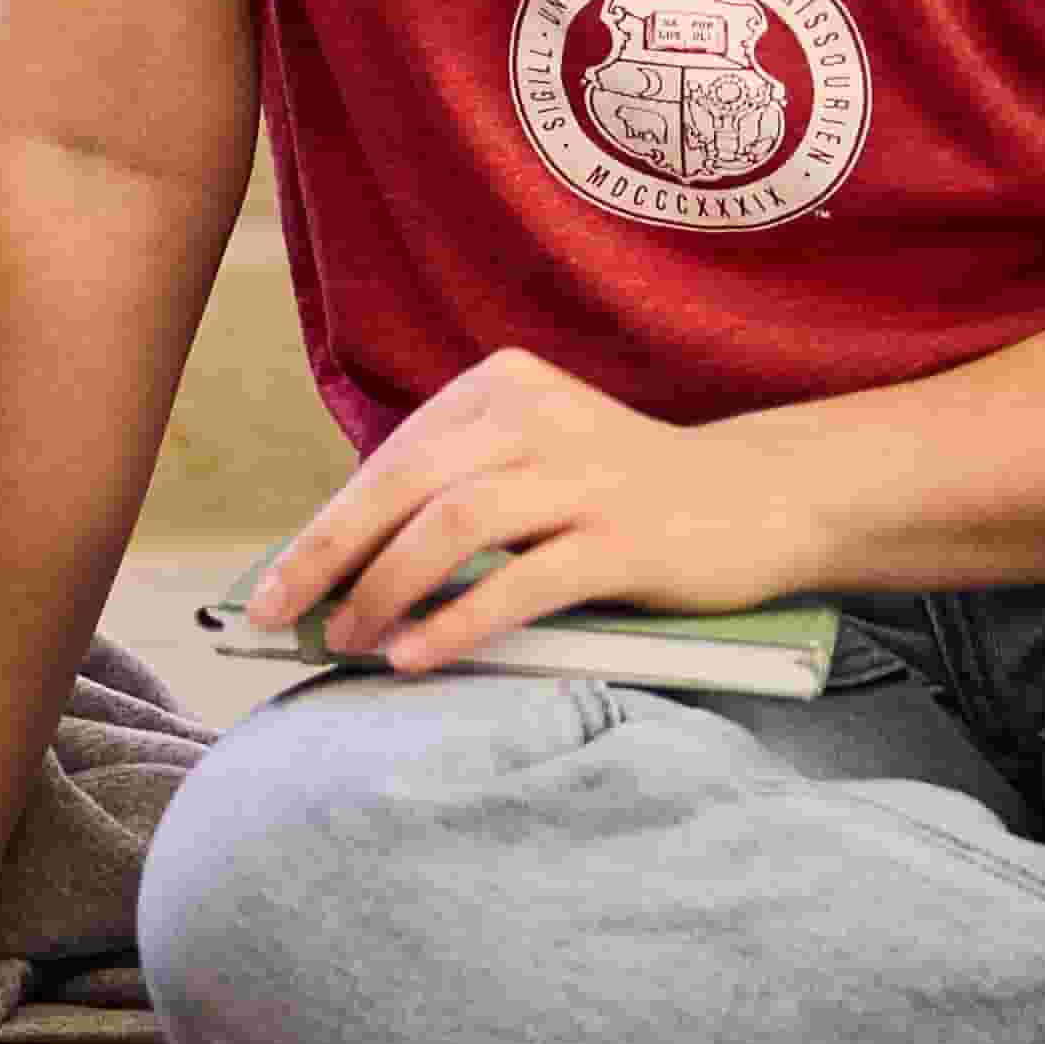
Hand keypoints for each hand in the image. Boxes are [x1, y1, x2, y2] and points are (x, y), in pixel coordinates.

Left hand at [236, 344, 829, 676]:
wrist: (768, 498)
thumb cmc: (627, 496)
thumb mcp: (537, 465)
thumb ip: (456, 494)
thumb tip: (341, 574)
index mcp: (500, 387)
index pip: (391, 461)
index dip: (326, 528)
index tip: (276, 586)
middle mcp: (537, 416)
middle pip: (403, 483)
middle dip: (327, 554)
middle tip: (276, 615)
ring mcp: (585, 473)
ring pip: (453, 524)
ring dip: (385, 588)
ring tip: (348, 642)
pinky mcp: (626, 535)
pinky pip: (522, 580)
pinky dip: (456, 620)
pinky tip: (416, 656)